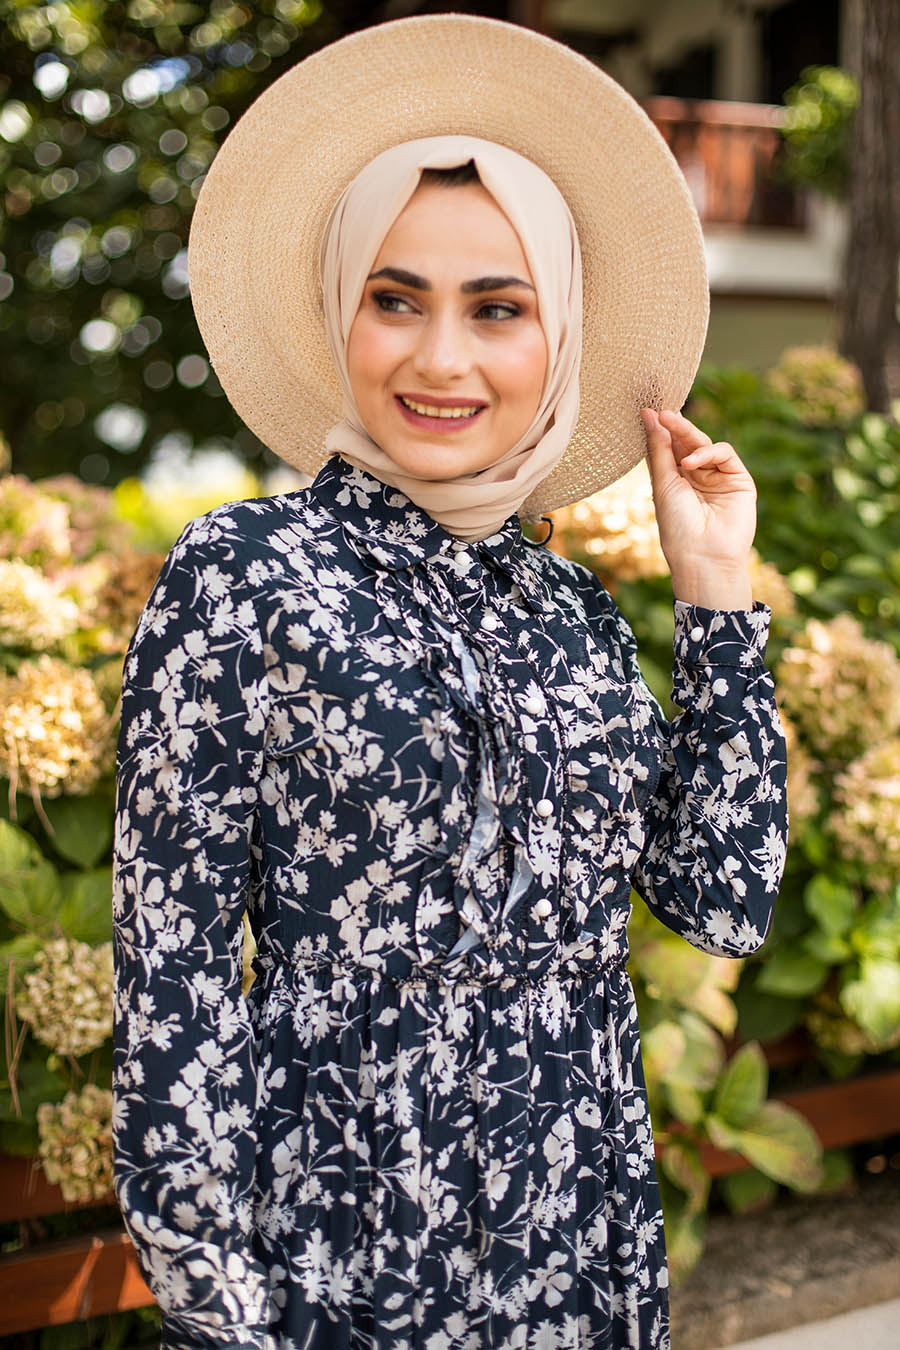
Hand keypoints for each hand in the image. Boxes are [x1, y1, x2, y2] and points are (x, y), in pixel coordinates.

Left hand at [640, 407, 757, 585]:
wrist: (703, 555)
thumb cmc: (677, 526)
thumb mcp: (663, 483)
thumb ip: (659, 449)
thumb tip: (649, 415)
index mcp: (675, 481)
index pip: (668, 449)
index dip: (660, 431)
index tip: (646, 411)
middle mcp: (697, 478)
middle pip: (686, 443)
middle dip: (674, 426)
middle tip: (661, 411)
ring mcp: (719, 478)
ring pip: (705, 444)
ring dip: (688, 434)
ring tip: (672, 427)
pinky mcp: (739, 480)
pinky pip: (725, 454)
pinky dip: (708, 452)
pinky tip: (691, 461)